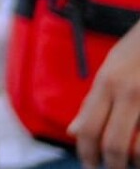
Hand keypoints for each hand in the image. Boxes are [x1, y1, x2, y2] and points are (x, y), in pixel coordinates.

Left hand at [72, 26, 139, 168]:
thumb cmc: (139, 48)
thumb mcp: (111, 68)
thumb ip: (93, 102)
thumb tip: (73, 132)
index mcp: (108, 83)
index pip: (89, 129)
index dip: (87, 154)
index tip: (90, 164)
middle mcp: (130, 93)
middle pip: (114, 145)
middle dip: (112, 165)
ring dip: (135, 161)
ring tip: (132, 160)